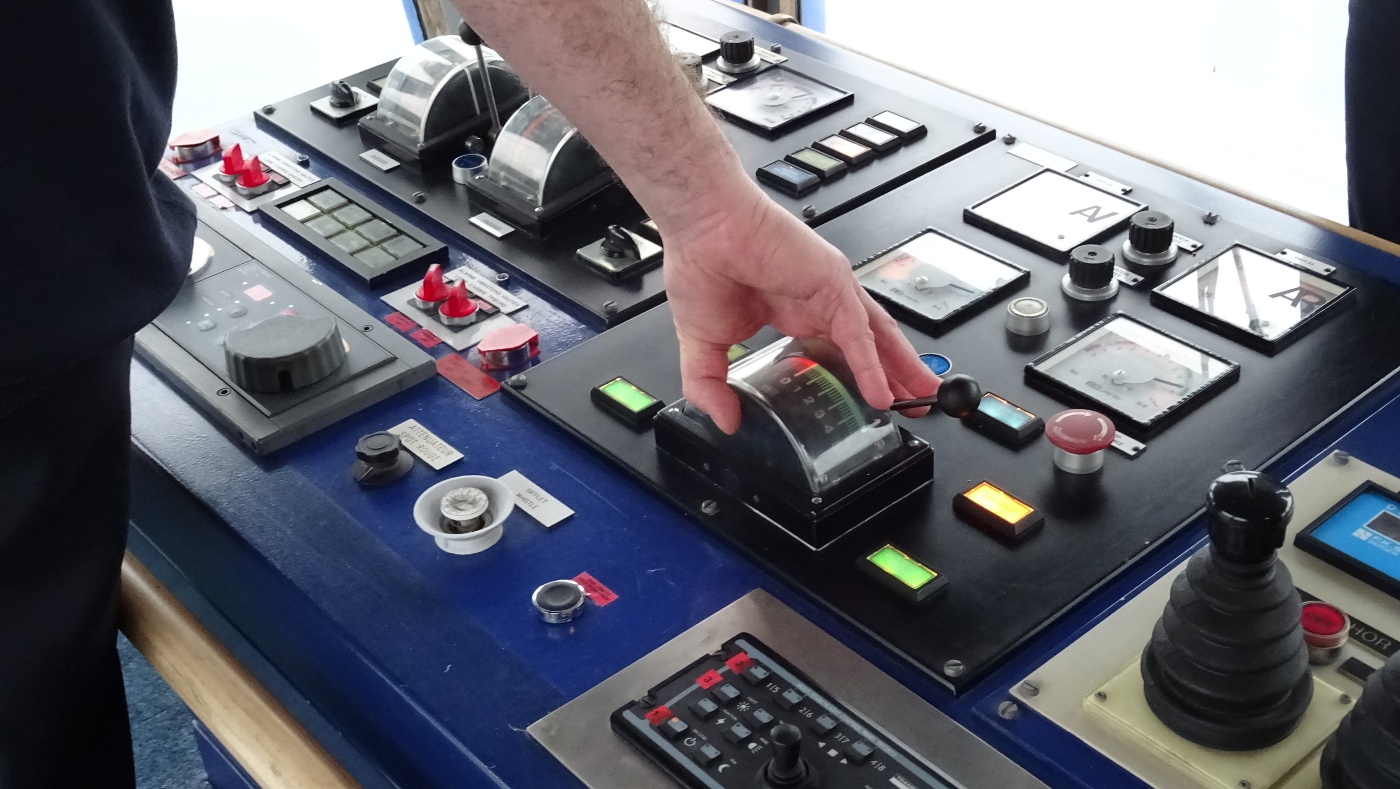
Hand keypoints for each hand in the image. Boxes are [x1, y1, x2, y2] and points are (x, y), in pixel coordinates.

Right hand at [662, 187, 939, 433]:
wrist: (703, 226)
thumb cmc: (702, 262)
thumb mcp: (702, 344)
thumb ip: (710, 386)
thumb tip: (725, 421)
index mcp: (791, 311)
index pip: (835, 348)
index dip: (853, 375)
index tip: (865, 401)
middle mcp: (818, 300)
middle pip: (867, 343)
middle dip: (893, 374)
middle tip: (912, 404)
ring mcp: (829, 291)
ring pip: (875, 337)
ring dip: (899, 370)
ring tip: (919, 400)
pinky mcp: (832, 285)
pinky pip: (857, 334)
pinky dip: (870, 366)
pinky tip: (878, 393)